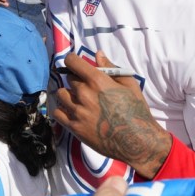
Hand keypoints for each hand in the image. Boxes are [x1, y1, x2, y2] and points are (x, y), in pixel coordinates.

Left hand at [53, 51, 171, 178]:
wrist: (137, 141)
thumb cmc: (136, 110)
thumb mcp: (129, 85)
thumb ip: (111, 68)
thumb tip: (98, 54)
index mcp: (97, 81)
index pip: (72, 62)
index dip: (72, 60)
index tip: (75, 63)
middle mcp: (84, 94)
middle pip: (69, 78)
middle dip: (76, 80)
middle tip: (87, 87)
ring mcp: (77, 111)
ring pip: (61, 94)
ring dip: (68, 94)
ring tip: (78, 100)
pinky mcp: (74, 127)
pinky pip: (57, 113)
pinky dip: (62, 110)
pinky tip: (72, 112)